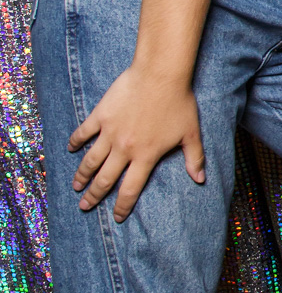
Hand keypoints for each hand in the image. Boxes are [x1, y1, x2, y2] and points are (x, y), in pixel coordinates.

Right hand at [69, 67, 204, 219]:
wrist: (160, 75)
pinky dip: (75, 142)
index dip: (122, 206)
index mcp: (146, 156)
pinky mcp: (101, 115)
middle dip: (94, 196)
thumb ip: (194, 159)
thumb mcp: (191, 134)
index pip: (130, 190)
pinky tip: (70, 150)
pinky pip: (83, 133)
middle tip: (85, 206)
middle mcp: (125, 148)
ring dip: (82, 176)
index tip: (117, 217)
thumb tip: (200, 179)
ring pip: (91, 160)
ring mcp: (110, 132)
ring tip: (76, 186)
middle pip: (105, 180)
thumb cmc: (179, 103)